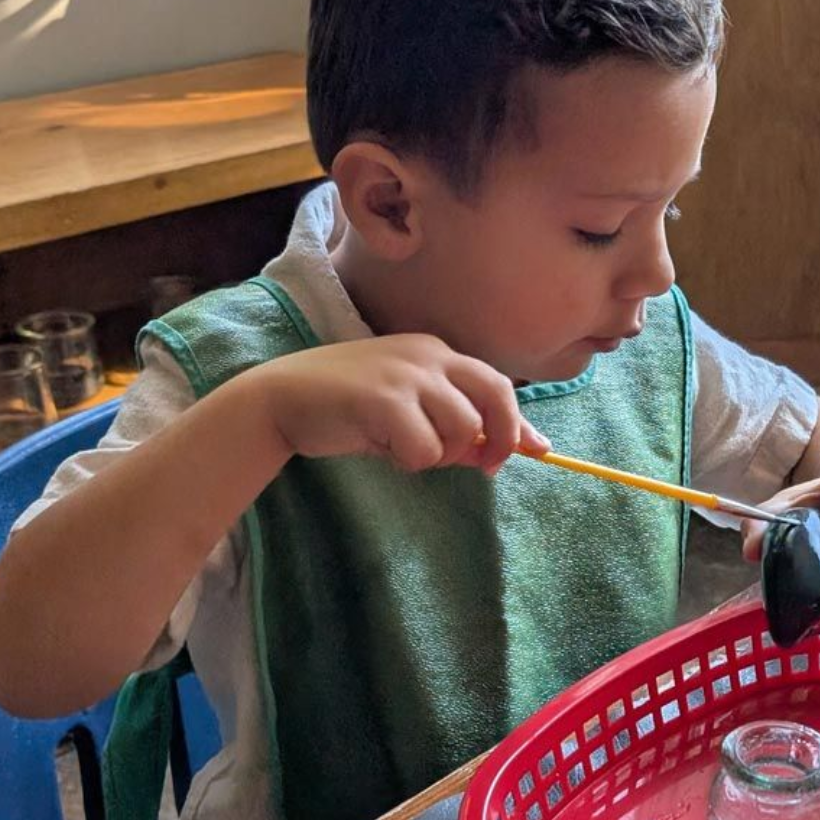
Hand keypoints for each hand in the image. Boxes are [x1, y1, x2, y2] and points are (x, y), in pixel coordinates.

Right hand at [239, 334, 548, 473]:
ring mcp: (407, 375)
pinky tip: (383, 449)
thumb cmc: (346, 408)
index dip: (519, 422)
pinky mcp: (385, 400)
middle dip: (500, 440)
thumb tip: (501, 452)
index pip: (496, 384)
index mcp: (435, 352)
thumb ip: (449, 423)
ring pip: (464, 430)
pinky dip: (410, 461)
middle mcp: (428, 356)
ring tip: (405, 449)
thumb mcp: (405, 409)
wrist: (281, 398)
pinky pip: (426, 450)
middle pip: (496, 398)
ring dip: (442, 454)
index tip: (538, 450)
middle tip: (484, 467)